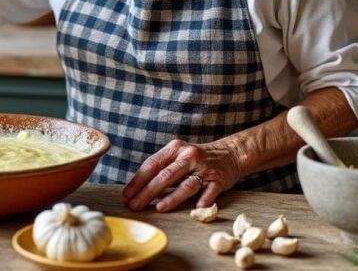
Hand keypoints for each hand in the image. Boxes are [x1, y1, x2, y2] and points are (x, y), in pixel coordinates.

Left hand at [122, 139, 242, 211]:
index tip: (127, 195)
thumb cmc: (196, 159)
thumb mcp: (177, 156)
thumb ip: (161, 170)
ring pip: (187, 184)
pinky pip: (210, 191)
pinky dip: (204, 200)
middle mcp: (189, 156)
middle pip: (166, 175)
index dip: (138, 181)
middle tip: (135, 205)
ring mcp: (205, 167)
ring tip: (159, 208)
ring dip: (172, 197)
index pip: (152, 164)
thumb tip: (137, 190)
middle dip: (148, 192)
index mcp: (175, 149)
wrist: (230, 153)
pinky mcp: (219, 179)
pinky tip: (196, 208)